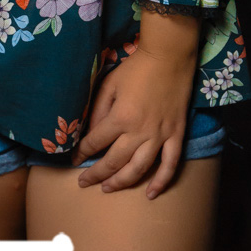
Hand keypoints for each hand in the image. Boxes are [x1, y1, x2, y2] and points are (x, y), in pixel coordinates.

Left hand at [69, 45, 195, 199]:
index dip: (82, 153)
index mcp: (120, 117)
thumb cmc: (137, 68)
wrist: (169, 56)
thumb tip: (92, 132)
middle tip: (84, 182)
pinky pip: (170, 164)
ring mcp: (160, 135)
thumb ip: (98, 109)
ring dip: (121, 182)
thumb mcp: (110, 84)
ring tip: (107, 189)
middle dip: (96, 175)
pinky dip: (161, 182)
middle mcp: (139, 132)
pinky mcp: (176, 135)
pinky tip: (151, 194)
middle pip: (114, 162)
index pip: (96, 143)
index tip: (75, 158)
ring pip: (139, 169)